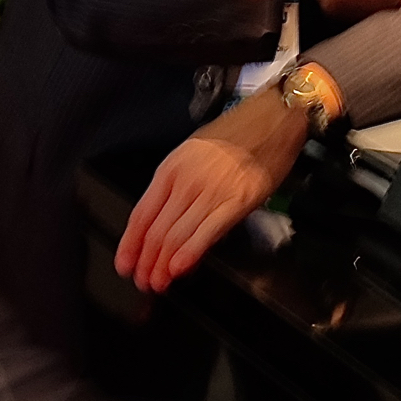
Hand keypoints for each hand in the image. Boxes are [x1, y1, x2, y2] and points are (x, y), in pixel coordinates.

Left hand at [114, 85, 308, 291]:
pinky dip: (190, 254)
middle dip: (146, 262)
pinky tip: (180, 269)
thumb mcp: (195, 151)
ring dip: (163, 265)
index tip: (125, 264)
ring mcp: (212, 191)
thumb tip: (168, 218)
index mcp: (172, 167)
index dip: (130, 244)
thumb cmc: (239, 131)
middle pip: (157, 231)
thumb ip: (180, 184)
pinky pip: (207, 233)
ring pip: (176, 236)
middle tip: (143, 280)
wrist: (275, 117)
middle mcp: (187, 180)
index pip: (142, 214)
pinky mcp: (238, 201)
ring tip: (159, 282)